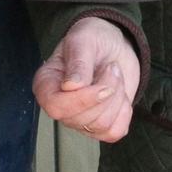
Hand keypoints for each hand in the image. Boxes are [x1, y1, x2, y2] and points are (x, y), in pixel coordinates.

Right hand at [33, 16, 139, 142]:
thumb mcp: (83, 40)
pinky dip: (124, 112)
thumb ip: (78, 62)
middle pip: (81, 119)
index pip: (56, 107)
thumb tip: (71, 86)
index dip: (81, 100)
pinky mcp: (100, 126)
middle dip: (106, 92)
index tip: (104, 87)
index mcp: (46, 85)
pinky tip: (120, 94)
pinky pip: (114, 132)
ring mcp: (79, 119)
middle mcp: (59, 106)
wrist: (113, 46)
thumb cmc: (93, 39)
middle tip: (112, 67)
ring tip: (114, 75)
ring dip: (117, 98)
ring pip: (101, 125)